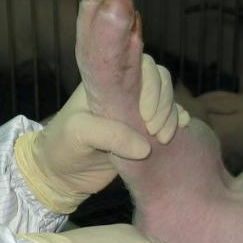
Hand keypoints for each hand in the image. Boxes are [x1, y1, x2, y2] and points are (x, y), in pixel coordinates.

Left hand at [15, 55, 188, 213]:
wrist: (60, 176)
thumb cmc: (62, 145)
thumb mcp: (78, 134)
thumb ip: (110, 135)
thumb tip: (145, 146)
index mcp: (107, 83)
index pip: (141, 66)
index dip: (151, 86)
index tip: (144, 114)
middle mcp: (124, 92)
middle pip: (159, 80)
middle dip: (163, 103)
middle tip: (154, 131)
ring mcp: (135, 112)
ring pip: (166, 100)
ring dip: (171, 116)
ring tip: (163, 139)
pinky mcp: (142, 133)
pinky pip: (168, 120)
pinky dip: (177, 123)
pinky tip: (181, 131)